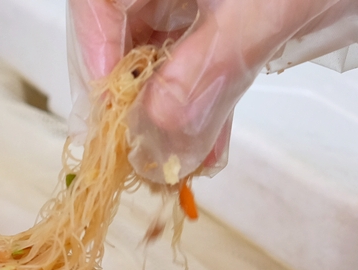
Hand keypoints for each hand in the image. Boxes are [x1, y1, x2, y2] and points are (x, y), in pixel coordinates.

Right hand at [68, 0, 357, 182]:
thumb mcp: (264, 9)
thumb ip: (206, 74)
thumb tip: (155, 142)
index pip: (98, 3)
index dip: (94, 61)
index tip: (108, 120)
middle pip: (123, 41)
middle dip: (137, 109)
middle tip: (147, 157)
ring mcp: (198, 3)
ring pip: (160, 66)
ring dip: (170, 124)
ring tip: (186, 165)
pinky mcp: (226, 28)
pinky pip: (197, 75)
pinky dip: (202, 116)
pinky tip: (209, 150)